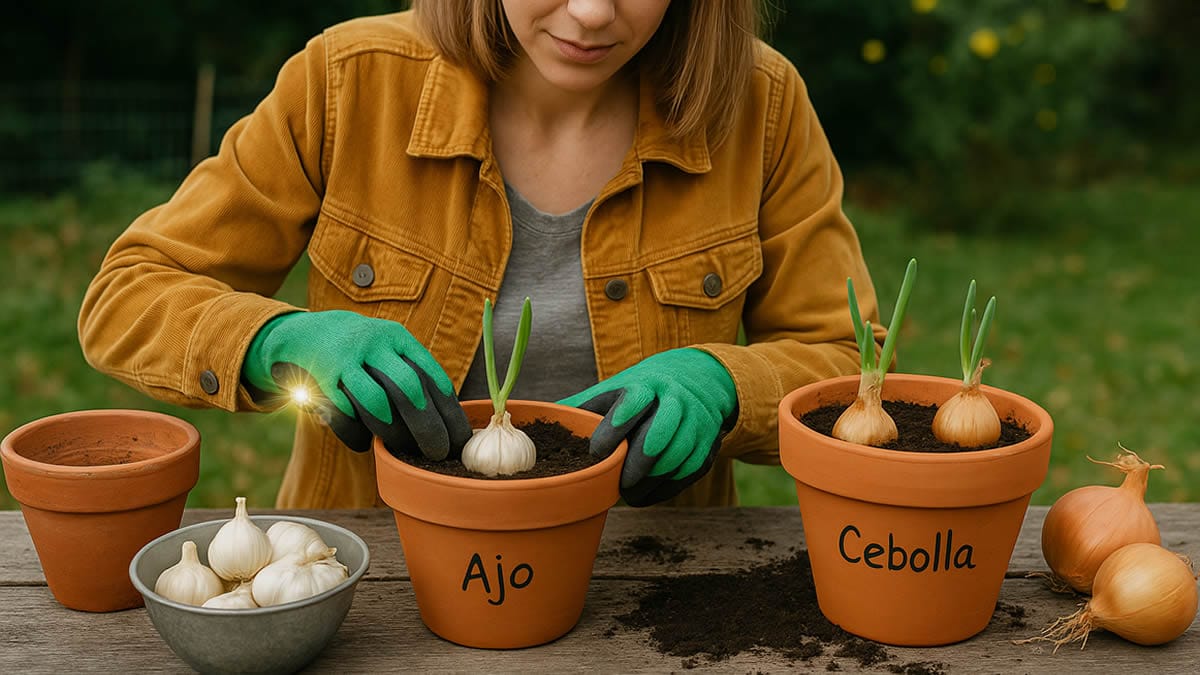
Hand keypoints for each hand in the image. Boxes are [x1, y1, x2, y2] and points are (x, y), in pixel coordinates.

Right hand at [242, 310, 470, 459]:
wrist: (303, 332)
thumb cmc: (360, 353)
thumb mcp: (387, 351)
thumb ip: (412, 376)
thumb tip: (448, 423)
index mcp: (398, 338)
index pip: (432, 376)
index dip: (449, 411)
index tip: (459, 439)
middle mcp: (375, 343)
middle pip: (409, 389)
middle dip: (427, 426)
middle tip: (438, 454)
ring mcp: (345, 358)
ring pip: (376, 403)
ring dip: (393, 432)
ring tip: (403, 450)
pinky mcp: (320, 377)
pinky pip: (343, 414)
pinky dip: (356, 435)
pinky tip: (364, 445)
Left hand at [557, 348, 737, 505]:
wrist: (700, 378)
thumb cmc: (645, 389)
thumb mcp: (617, 388)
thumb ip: (585, 406)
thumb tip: (542, 419)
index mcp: (647, 384)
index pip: (632, 404)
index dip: (613, 430)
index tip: (596, 452)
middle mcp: (676, 401)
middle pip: (658, 438)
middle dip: (634, 466)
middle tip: (617, 484)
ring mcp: (697, 423)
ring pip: (676, 460)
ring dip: (650, 482)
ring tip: (628, 494)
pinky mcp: (709, 444)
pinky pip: (689, 473)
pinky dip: (667, 489)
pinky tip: (647, 494)